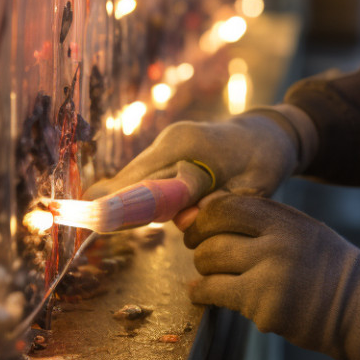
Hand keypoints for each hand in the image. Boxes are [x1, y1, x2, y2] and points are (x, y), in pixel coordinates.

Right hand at [85, 112, 299, 200]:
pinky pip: (147, 177)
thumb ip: (220, 206)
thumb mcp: (253, 187)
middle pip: (131, 180)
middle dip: (119, 206)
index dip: (117, 203)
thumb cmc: (264, 160)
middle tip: (92, 226)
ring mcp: (167, 143)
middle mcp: (171, 140)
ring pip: (136, 180)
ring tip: (127, 219)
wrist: (267, 134)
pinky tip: (150, 210)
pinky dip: (145, 195)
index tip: (92, 220)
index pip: (142, 180)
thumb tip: (184, 221)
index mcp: (189, 146)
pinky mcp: (167, 150)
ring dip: (137, 203)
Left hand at [181, 194, 359, 359]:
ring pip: (208, 264)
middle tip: (202, 253)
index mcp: (286, 221)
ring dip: (203, 270)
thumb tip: (209, 213)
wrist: (358, 309)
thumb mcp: (304, 229)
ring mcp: (269, 278)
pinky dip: (203, 294)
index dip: (205, 216)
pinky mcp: (263, 309)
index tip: (200, 227)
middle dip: (199, 246)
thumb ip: (265, 220)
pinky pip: (215, 294)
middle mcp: (277, 245)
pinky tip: (204, 293)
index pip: (226, 206)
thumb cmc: (328, 267)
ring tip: (210, 275)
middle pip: (212, 237)